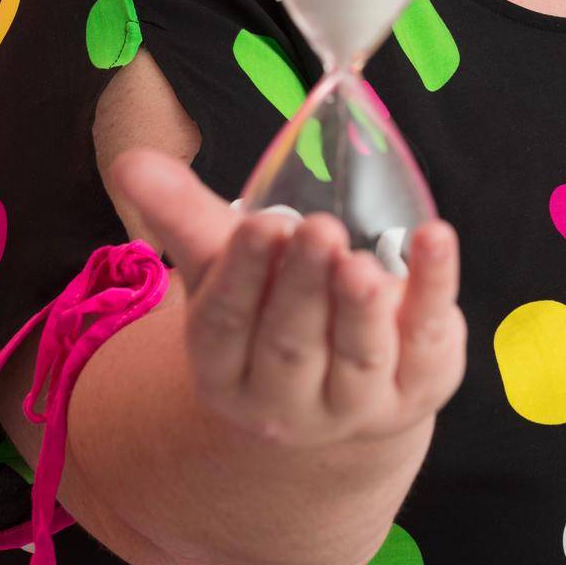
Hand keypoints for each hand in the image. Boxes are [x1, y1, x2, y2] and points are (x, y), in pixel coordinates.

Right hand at [109, 148, 467, 451]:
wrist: (342, 391)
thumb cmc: (272, 308)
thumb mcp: (225, 264)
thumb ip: (184, 214)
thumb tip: (130, 161)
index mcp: (226, 369)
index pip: (225, 326)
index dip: (244, 276)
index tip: (263, 224)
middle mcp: (287, 400)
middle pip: (292, 344)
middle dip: (304, 287)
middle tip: (317, 230)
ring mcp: (357, 403)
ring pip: (358, 356)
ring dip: (361, 307)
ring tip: (362, 260)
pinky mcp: (420, 384)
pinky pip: (428, 339)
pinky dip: (436, 289)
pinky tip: (435, 239)